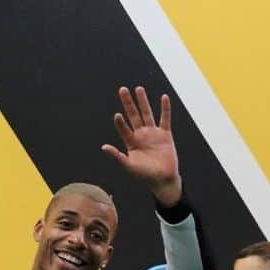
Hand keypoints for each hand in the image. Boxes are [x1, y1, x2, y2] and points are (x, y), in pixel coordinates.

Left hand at [101, 87, 181, 206]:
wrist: (163, 180)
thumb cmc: (145, 176)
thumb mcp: (129, 166)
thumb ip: (117, 156)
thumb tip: (104, 147)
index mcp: (131, 142)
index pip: (124, 129)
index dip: (121, 123)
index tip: (118, 115)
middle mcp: (141, 135)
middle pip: (133, 115)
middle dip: (128, 103)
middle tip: (122, 90)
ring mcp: (153, 134)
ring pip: (147, 114)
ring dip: (143, 101)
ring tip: (139, 89)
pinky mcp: (165, 135)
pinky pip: (165, 119)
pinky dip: (165, 109)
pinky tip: (164, 97)